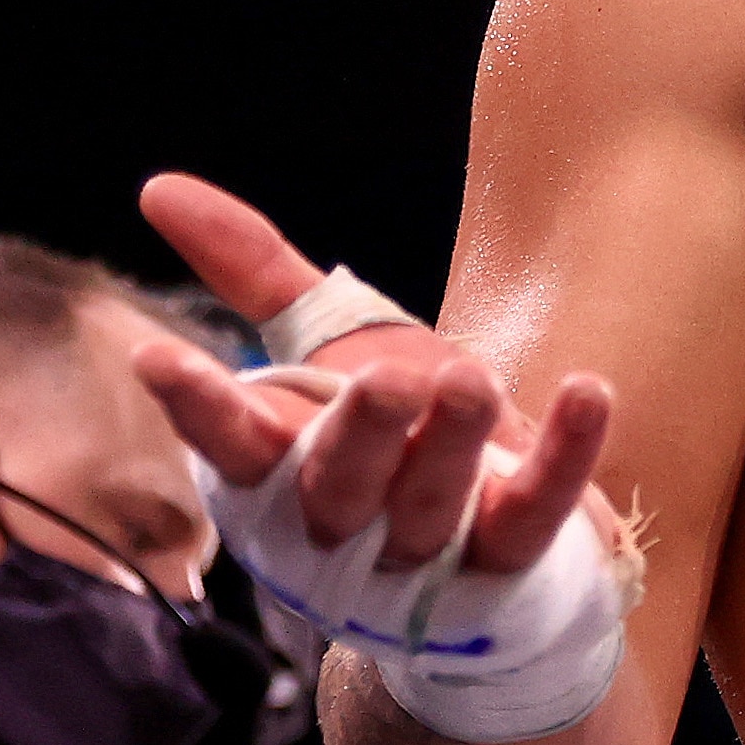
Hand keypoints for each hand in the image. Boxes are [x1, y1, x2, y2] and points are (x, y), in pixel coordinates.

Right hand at [131, 173, 614, 577]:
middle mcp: (347, 520)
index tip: (159, 356)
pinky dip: (565, 455)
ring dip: (452, 445)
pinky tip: (586, 393)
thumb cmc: (394, 428)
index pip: (228, 443)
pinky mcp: (512, 555)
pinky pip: (537, 512)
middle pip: (339, 485)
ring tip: (467, 380)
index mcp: (285, 465)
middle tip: (387, 379)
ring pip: (431, 505)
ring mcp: (430, 549)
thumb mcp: (327, 341)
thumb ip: (253, 268)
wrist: (489, 530)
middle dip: (360, 433)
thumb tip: (159, 189)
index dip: (197, 406)